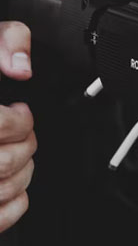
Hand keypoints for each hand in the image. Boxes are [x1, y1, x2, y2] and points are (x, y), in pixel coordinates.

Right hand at [0, 21, 34, 232]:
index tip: (19, 110)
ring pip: (1, 188)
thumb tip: (20, 68)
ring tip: (14, 152)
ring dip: (22, 171)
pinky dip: (13, 204)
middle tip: (21, 131)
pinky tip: (10, 183)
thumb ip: (4, 41)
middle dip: (26, 143)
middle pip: (5, 161)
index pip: (1, 124)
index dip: (20, 119)